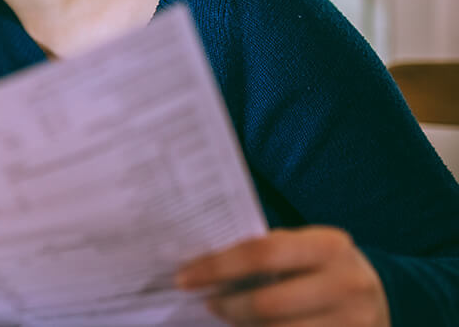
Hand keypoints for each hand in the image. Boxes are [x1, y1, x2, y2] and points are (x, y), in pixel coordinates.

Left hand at [177, 226, 388, 325]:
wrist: (381, 297)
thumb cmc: (324, 267)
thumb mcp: (305, 247)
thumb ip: (266, 251)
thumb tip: (203, 263)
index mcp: (328, 246)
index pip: (261, 253)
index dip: (217, 267)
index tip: (185, 277)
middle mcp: (346, 284)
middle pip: (267, 304)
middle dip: (228, 306)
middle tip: (208, 302)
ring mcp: (353, 322)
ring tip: (231, 316)